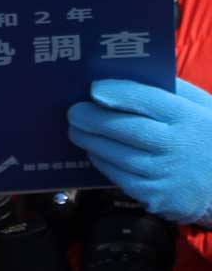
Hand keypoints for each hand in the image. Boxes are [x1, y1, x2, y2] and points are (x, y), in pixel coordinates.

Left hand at [69, 78, 211, 225]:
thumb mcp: (205, 108)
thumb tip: (129, 74)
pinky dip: (103, 162)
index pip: (144, 100)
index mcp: (189, 117)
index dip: (115, 93)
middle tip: (73, 112)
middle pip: (122, 129)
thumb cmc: (211, 138)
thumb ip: (173, 90)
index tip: (93, 88)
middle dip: (91, 118)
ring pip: (115, 154)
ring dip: (90, 141)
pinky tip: (96, 153)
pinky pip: (119, 176)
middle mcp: (176, 146)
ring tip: (77, 130)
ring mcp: (165, 174)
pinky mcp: (157, 197)